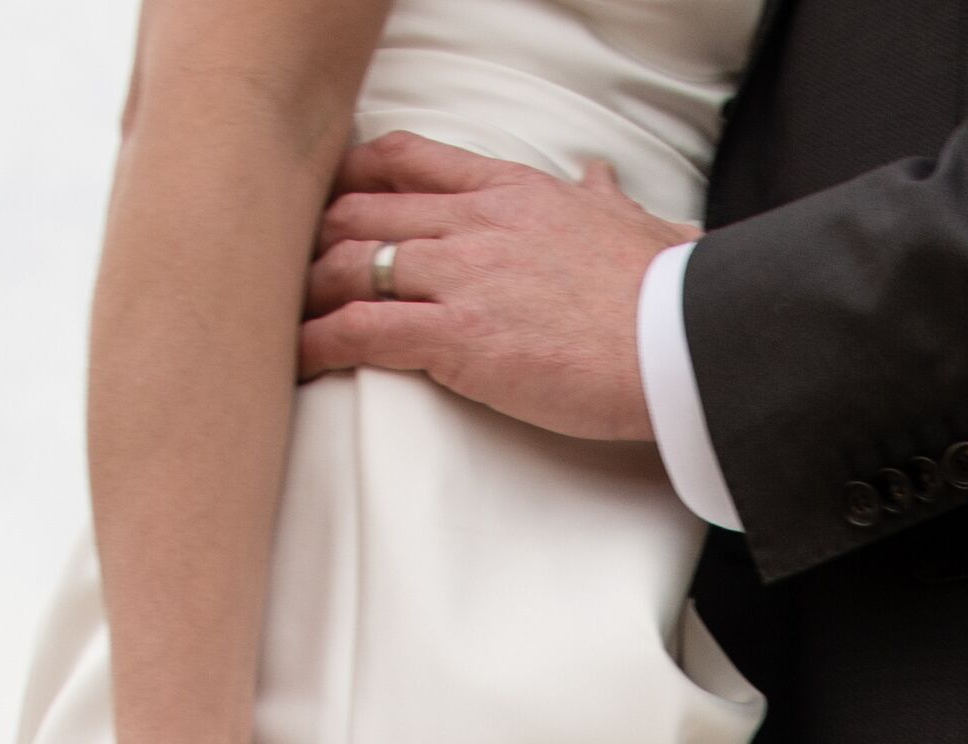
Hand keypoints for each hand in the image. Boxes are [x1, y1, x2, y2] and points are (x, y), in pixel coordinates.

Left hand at [300, 131, 681, 440]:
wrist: (682, 341)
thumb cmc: (664, 291)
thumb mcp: (631, 223)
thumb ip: (602, 197)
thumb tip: (599, 175)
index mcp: (510, 190)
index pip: (406, 158)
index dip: (354, 177)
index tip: (332, 202)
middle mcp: (474, 222)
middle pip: (360, 208)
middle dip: (316, 239)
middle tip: (295, 272)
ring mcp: (462, 276)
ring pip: (349, 262)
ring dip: (307, 292)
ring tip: (286, 321)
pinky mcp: (457, 337)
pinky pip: (361, 328)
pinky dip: (318, 342)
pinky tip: (298, 362)